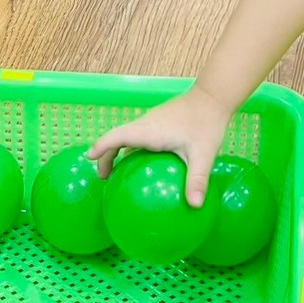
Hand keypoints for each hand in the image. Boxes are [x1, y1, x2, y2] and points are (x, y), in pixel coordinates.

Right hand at [88, 87, 232, 206]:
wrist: (213, 96)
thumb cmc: (207, 123)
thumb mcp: (204, 154)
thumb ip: (197, 179)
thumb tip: (194, 206)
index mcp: (150, 131)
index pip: (118, 137)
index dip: (101, 146)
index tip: (89, 158)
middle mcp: (146, 124)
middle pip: (117, 138)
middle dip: (105, 155)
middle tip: (104, 177)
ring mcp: (152, 121)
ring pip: (127, 136)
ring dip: (117, 151)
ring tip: (117, 173)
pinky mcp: (159, 122)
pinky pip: (138, 136)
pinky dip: (131, 149)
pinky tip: (143, 165)